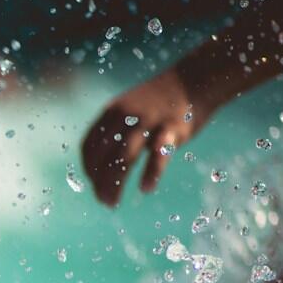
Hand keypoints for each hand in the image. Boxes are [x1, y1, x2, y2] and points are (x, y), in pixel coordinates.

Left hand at [80, 68, 204, 206]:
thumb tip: (100, 162)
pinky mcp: (171, 129)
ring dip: (115, 185)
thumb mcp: (128, 108)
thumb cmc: (159, 101)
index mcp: (112, 113)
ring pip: (124, 159)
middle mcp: (126, 117)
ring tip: (112, 203)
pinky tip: (145, 188)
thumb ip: (113, 131)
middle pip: (103, 156)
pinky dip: (150, 174)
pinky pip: (157, 156)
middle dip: (98, 182)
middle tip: (103, 201)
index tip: (93, 182)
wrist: (194, 79)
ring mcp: (149, 122)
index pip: (89, 146)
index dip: (88, 167)